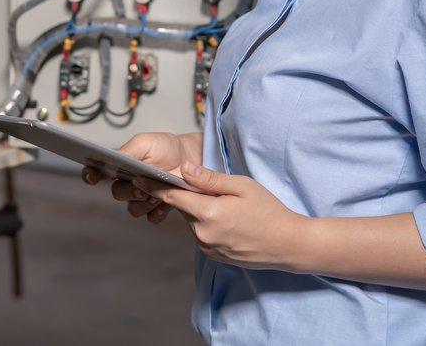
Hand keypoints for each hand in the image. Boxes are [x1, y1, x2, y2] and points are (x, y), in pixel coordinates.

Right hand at [81, 132, 189, 224]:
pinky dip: (157, 212)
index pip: (96, 172)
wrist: (191, 158)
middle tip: (140, 187)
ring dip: (144, 203)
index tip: (92, 176)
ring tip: (157, 195)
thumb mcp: (145, 143)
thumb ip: (127, 151)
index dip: (90, 175)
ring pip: (133, 209)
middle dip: (128, 192)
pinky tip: (165, 203)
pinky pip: (151, 218)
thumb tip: (112, 158)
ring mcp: (142, 197)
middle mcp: (128, 183)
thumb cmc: (166, 147)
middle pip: (117, 193)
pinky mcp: (157, 209)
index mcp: (120, 165)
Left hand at [136, 161, 307, 269]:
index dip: (153, 186)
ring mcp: (207, 248)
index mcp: (208, 213)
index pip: (171, 197)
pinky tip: (228, 220)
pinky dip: (207, 224)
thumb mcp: (242, 186)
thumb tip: (183, 168)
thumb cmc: (268, 211)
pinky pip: (202, 234)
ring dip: (199, 210)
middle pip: (183, 208)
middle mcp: (202, 234)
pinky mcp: (213, 256)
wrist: (287, 244)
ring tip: (225, 205)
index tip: (138, 176)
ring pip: (192, 221)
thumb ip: (209, 179)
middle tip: (205, 186)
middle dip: (187, 196)